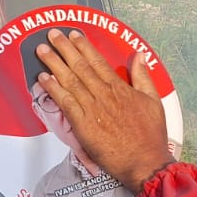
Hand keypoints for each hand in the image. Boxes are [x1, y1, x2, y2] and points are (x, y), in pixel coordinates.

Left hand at [33, 28, 172, 192]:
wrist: (144, 162)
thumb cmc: (150, 136)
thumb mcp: (154, 101)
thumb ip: (143, 77)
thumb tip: (138, 56)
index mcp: (120, 88)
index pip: (98, 61)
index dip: (83, 46)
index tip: (73, 35)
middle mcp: (104, 95)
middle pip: (80, 67)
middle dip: (64, 48)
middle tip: (51, 34)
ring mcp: (92, 110)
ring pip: (70, 81)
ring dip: (54, 64)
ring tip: (42, 50)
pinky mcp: (83, 126)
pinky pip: (65, 103)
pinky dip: (54, 89)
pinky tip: (43, 79)